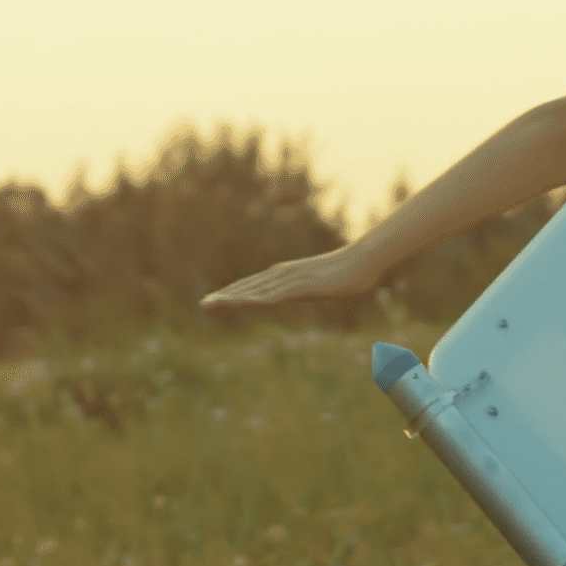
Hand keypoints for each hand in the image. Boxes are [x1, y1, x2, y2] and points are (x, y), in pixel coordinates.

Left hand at [199, 245, 380, 308]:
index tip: (212, 302)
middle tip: (202, 305)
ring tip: (214, 304)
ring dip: (234, 298)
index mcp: (285, 274)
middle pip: (248, 287)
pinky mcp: (303, 285)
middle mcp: (283, 273)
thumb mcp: (318, 285)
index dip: (231, 293)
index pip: (252, 285)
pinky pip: (277, 294)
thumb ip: (303, 290)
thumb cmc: (345, 272)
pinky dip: (258, 299)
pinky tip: (245, 304)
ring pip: (257, 291)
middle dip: (224, 296)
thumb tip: (297, 295)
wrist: (363, 260)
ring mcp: (292, 279)